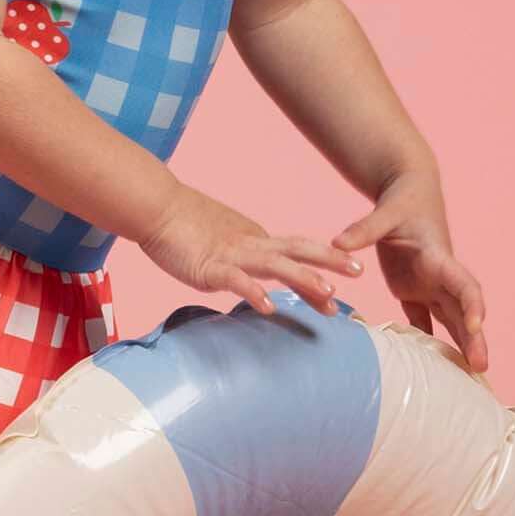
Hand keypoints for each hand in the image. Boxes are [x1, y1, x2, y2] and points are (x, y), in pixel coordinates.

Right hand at [139, 185, 366, 317]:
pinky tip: (269, 308)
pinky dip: (254, 293)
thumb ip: (240, 260)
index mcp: (255, 239)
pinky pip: (236, 281)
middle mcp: (251, 245)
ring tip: (327, 295)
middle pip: (299, 250)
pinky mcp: (210, 267)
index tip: (348, 276)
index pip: (297, 252)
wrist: (155, 208)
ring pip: (276, 266)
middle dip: (330, 261)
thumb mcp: (221, 243)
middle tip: (359, 272)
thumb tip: (253, 278)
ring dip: (303, 280)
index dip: (324, 262)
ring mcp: (232, 255)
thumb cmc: (182, 226)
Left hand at [332, 168, 488, 373]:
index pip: (463, 283)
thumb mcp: (385, 211)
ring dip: (459, 346)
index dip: (472, 304)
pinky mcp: (416, 291)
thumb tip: (338, 243)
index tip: (475, 326)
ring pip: (450, 320)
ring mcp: (431, 285)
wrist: (408, 193)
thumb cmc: (401, 201)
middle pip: (463, 310)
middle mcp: (441, 275)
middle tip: (481, 367)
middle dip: (474, 338)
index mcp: (439, 256)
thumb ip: (364, 229)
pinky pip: (426, 321)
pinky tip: (431, 370)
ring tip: (468, 376)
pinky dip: (429, 343)